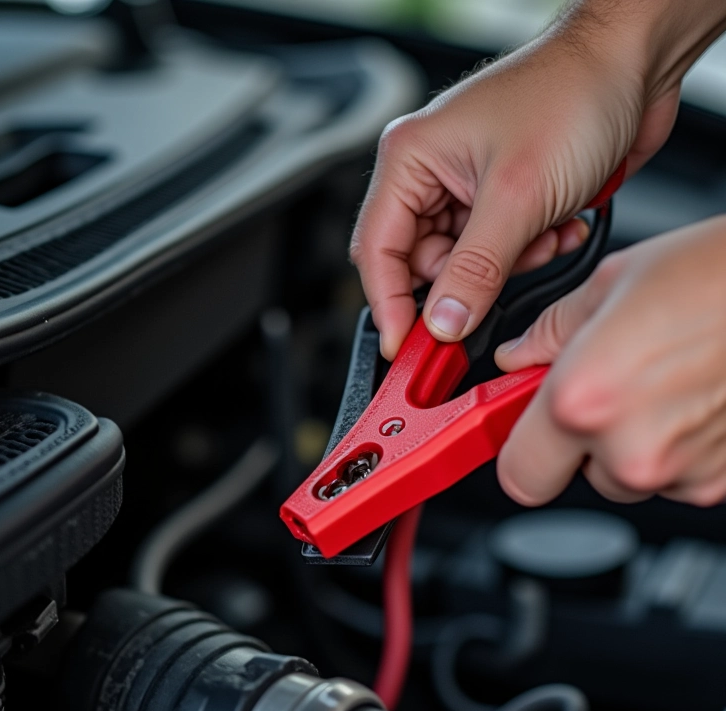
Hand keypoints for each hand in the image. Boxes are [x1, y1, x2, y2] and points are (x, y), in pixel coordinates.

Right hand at [351, 25, 680, 359]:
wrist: (633, 64)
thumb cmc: (573, 93)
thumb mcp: (518, 197)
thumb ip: (474, 270)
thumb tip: (444, 323)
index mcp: (410, 160)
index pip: (377, 250)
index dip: (389, 305)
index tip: (404, 348)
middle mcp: (431, 174)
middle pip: (421, 263)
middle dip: (464, 284)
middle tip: (491, 294)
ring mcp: (467, 187)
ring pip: (464, 264)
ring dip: (507, 267)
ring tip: (541, 237)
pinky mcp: (501, 198)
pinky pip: (498, 252)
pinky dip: (528, 252)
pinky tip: (556, 227)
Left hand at [494, 215, 725, 506]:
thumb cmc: (714, 276)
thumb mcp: (610, 285)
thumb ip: (548, 333)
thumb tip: (519, 357)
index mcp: (583, 400)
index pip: (518, 474)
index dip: (520, 451)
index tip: (524, 430)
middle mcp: (630, 450)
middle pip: (575, 476)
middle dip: (578, 441)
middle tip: (602, 390)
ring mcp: (682, 472)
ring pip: (627, 476)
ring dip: (630, 443)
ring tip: (658, 383)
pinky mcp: (719, 483)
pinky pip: (674, 476)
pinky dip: (674, 447)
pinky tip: (688, 397)